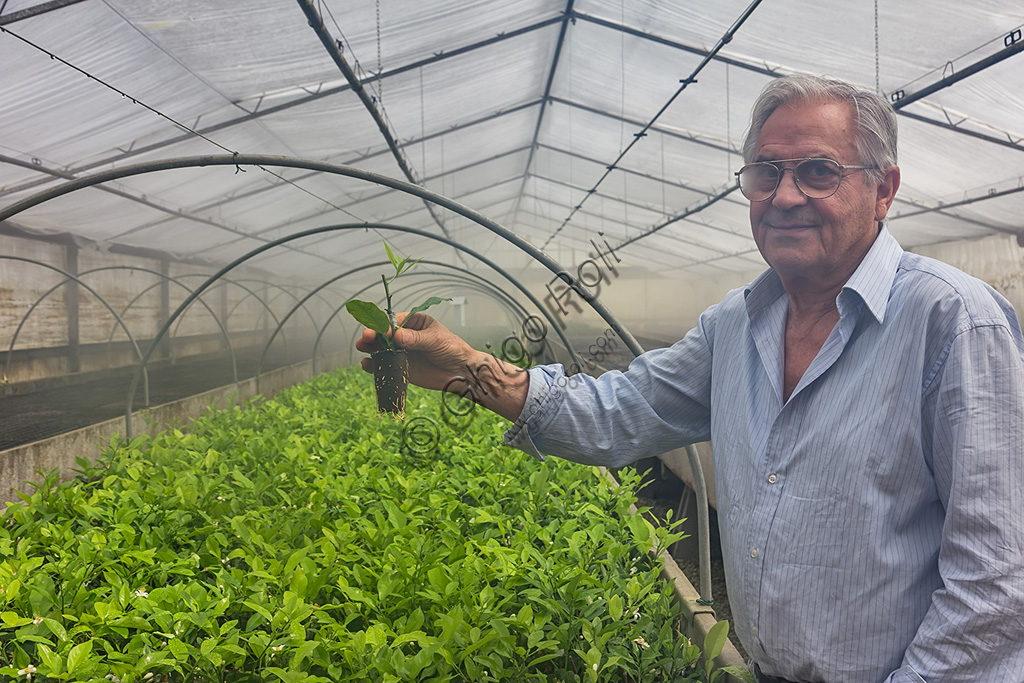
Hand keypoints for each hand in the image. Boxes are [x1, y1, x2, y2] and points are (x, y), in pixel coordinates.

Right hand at [354, 312, 528, 420]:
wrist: (461, 372)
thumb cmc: (453, 349)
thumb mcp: (436, 340)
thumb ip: (416, 339)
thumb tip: (397, 337)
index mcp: (414, 322)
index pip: (394, 320)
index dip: (384, 325)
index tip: (380, 332)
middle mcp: (404, 335)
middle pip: (383, 333)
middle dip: (372, 334)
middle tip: (366, 338)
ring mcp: (401, 351)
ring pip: (379, 348)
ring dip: (369, 347)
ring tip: (362, 348)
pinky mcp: (400, 367)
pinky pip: (383, 365)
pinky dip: (374, 365)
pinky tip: (368, 365)